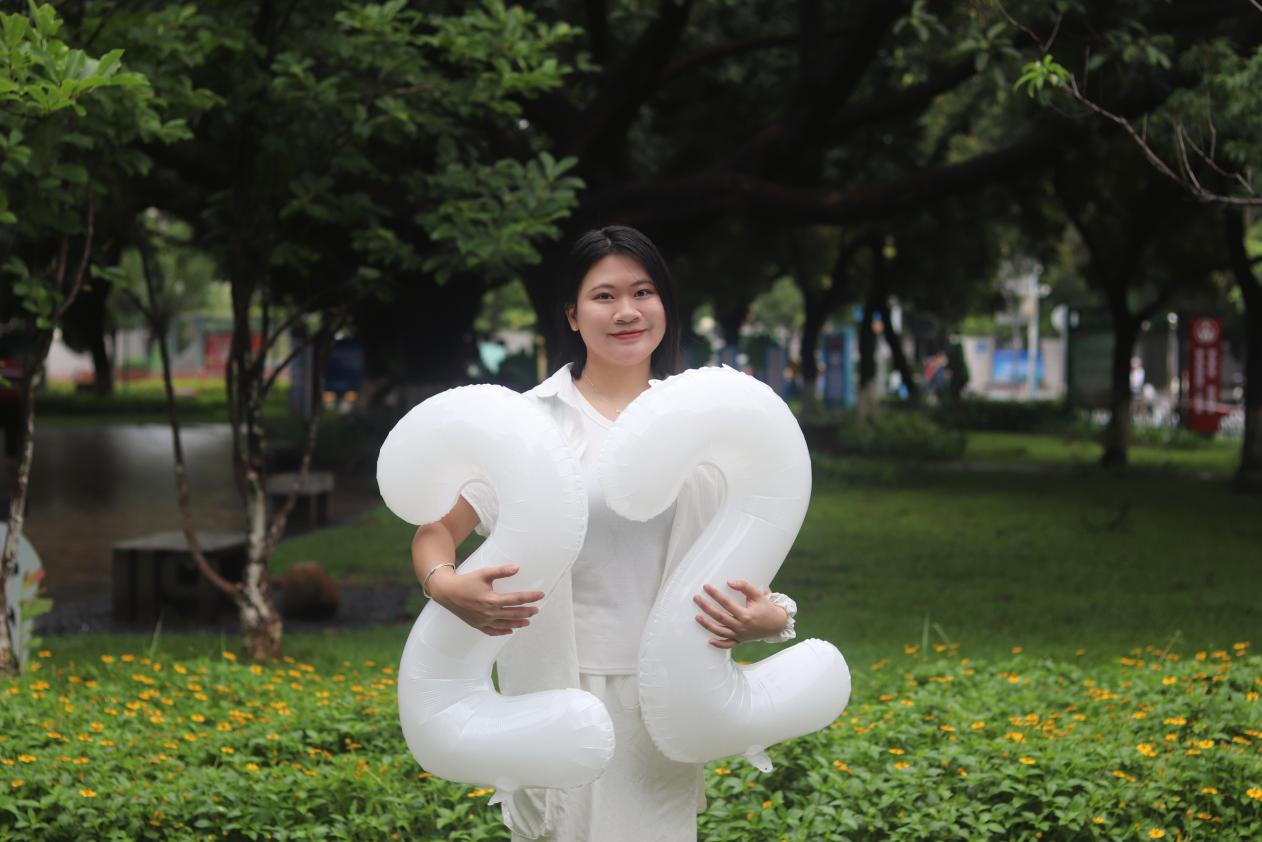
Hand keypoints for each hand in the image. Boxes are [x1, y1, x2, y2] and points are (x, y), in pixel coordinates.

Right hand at [427, 564, 544, 636]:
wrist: (446, 592)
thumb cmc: (466, 581)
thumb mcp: (484, 573)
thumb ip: (501, 571)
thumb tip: (517, 568)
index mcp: (492, 600)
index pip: (516, 599)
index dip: (530, 597)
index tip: (541, 595)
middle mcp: (489, 613)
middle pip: (513, 614)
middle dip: (527, 612)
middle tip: (537, 610)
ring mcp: (483, 621)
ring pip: (505, 625)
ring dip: (518, 623)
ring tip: (527, 622)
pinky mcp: (477, 625)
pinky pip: (492, 631)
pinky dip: (502, 632)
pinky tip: (509, 631)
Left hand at [693, 580, 788, 648]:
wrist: (777, 625)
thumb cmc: (767, 608)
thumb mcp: (758, 595)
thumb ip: (745, 587)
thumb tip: (730, 581)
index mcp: (746, 615)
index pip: (726, 603)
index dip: (715, 594)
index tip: (706, 587)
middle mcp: (741, 626)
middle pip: (720, 617)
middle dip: (706, 607)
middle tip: (696, 598)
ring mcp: (740, 635)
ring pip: (720, 631)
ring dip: (707, 625)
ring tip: (697, 617)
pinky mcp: (740, 641)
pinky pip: (728, 644)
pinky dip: (718, 644)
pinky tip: (709, 640)